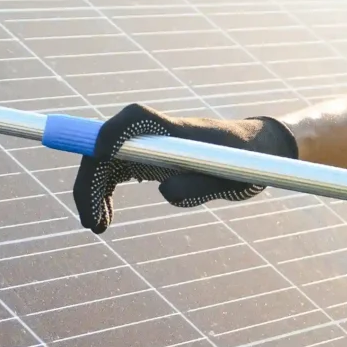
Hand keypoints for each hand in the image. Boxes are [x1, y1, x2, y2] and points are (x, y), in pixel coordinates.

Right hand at [72, 104, 298, 233]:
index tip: (99, 156)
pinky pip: (114, 171)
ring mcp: (147, 145)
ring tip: (98, 226)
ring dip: (93, 191)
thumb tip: (163, 192)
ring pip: (104, 161)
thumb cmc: (245, 162)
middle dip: (91, 181)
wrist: (254, 153)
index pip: (134, 119)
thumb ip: (199, 184)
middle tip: (92, 223)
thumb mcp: (230, 178)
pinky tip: (106, 217)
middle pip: (107, 146)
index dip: (111, 133)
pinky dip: (104, 193)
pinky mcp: (147, 159)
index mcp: (175, 130)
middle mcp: (154, 133)